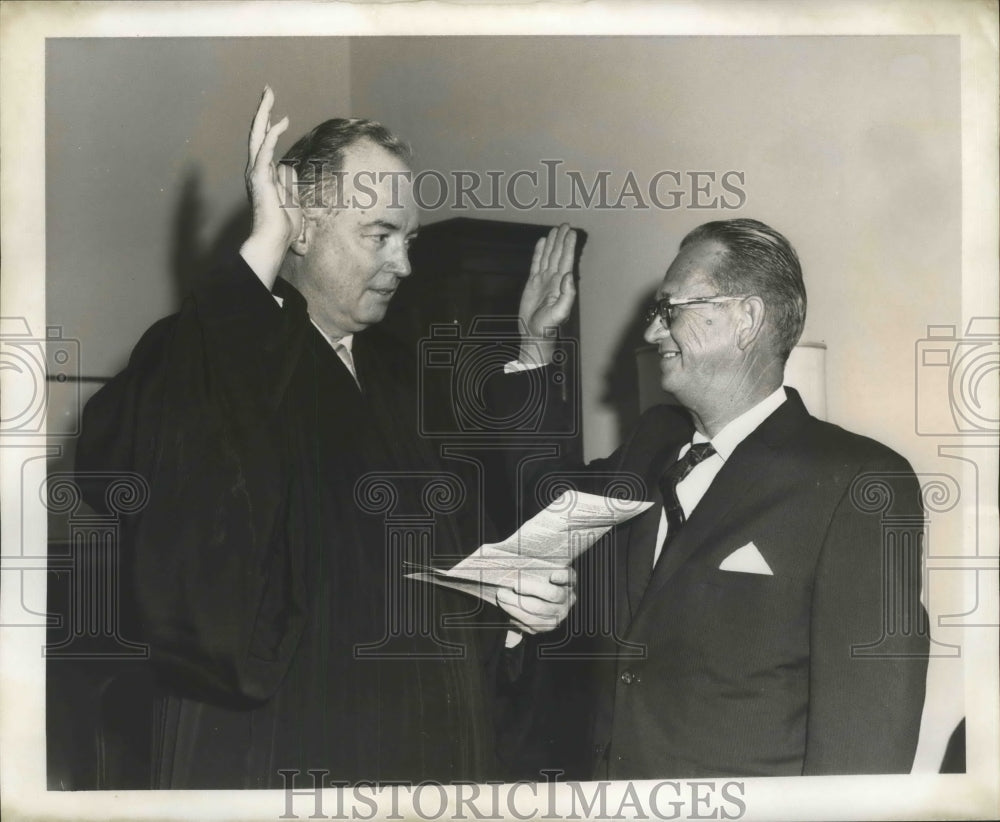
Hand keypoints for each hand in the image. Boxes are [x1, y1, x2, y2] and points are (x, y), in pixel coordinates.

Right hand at [238, 86, 301, 290]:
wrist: (275, 239)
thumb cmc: (284, 225)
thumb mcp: (291, 197)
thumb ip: (289, 182)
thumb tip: (289, 168)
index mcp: (264, 173)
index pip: (265, 142)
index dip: (270, 125)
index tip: (277, 111)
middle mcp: (257, 169)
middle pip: (258, 132)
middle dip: (263, 110)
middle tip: (268, 90)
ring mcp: (257, 172)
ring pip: (258, 135)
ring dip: (264, 113)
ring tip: (269, 94)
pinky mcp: (260, 177)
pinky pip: (265, 150)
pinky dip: (272, 134)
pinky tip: (281, 121)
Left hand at [496, 566, 576, 634]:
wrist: (534, 597)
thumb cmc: (535, 577)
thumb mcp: (538, 569)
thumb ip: (534, 565)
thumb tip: (516, 559)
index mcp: (569, 581)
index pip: (569, 577)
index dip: (562, 577)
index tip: (552, 576)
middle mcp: (568, 598)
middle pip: (552, 595)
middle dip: (530, 589)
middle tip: (513, 585)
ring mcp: (559, 615)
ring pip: (539, 612)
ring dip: (517, 605)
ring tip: (502, 597)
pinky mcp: (548, 626)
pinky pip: (532, 625)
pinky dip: (516, 616)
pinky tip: (506, 607)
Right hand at [517, 223, 577, 365]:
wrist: (534, 333)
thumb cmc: (548, 326)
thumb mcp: (560, 312)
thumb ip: (567, 295)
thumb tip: (568, 276)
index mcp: (561, 284)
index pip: (565, 260)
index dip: (568, 246)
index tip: (571, 232)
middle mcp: (553, 279)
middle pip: (558, 254)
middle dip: (561, 239)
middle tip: (565, 224)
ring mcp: (543, 280)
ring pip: (548, 256)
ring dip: (552, 243)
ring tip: (555, 229)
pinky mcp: (533, 283)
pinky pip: (536, 263)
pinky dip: (539, 252)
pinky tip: (542, 242)